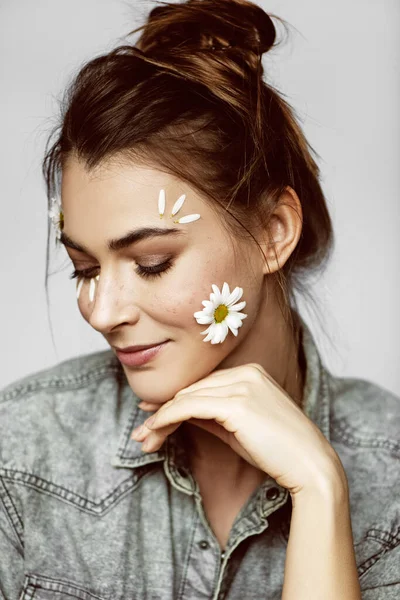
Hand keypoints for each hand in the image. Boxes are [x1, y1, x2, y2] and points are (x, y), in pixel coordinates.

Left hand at [131, 364, 342, 495]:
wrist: (311, 465)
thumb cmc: (278, 450)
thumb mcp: (239, 429)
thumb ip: (211, 415)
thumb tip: (179, 412)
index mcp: (250, 372)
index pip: (201, 385)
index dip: (174, 402)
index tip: (152, 416)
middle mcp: (245, 372)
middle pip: (191, 390)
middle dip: (163, 413)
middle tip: (142, 434)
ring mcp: (241, 385)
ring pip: (186, 398)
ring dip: (160, 419)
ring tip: (143, 439)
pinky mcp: (236, 403)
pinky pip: (189, 407)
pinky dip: (167, 418)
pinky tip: (153, 431)